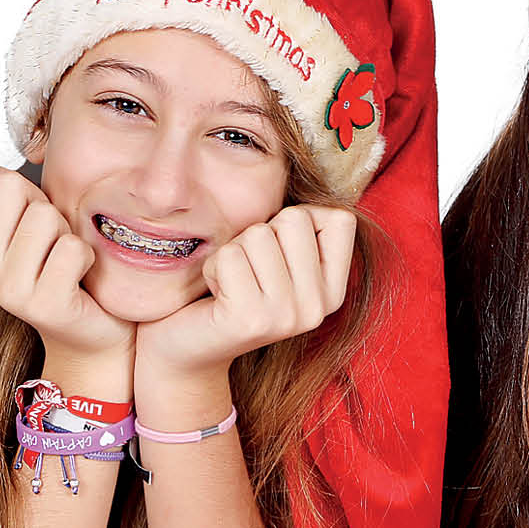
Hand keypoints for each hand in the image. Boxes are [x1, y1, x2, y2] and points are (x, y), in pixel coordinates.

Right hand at [0, 159, 130, 361]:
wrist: (86, 334)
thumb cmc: (57, 269)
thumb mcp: (19, 229)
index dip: (14, 184)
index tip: (26, 217)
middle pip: (9, 186)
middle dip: (41, 203)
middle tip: (52, 237)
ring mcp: (8, 290)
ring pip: (44, 215)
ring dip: (67, 232)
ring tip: (65, 259)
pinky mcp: (45, 305)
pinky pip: (72, 247)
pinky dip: (86, 255)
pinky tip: (79, 276)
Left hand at [135, 205, 357, 378]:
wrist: (188, 352)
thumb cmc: (229, 292)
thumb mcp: (277, 262)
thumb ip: (298, 233)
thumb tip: (298, 175)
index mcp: (332, 291)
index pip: (340, 219)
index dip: (301, 217)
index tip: (277, 248)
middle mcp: (318, 307)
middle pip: (294, 219)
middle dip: (259, 233)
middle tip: (247, 270)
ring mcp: (287, 315)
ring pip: (258, 234)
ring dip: (232, 251)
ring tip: (229, 283)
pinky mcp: (251, 319)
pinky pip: (230, 255)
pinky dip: (213, 267)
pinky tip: (215, 295)